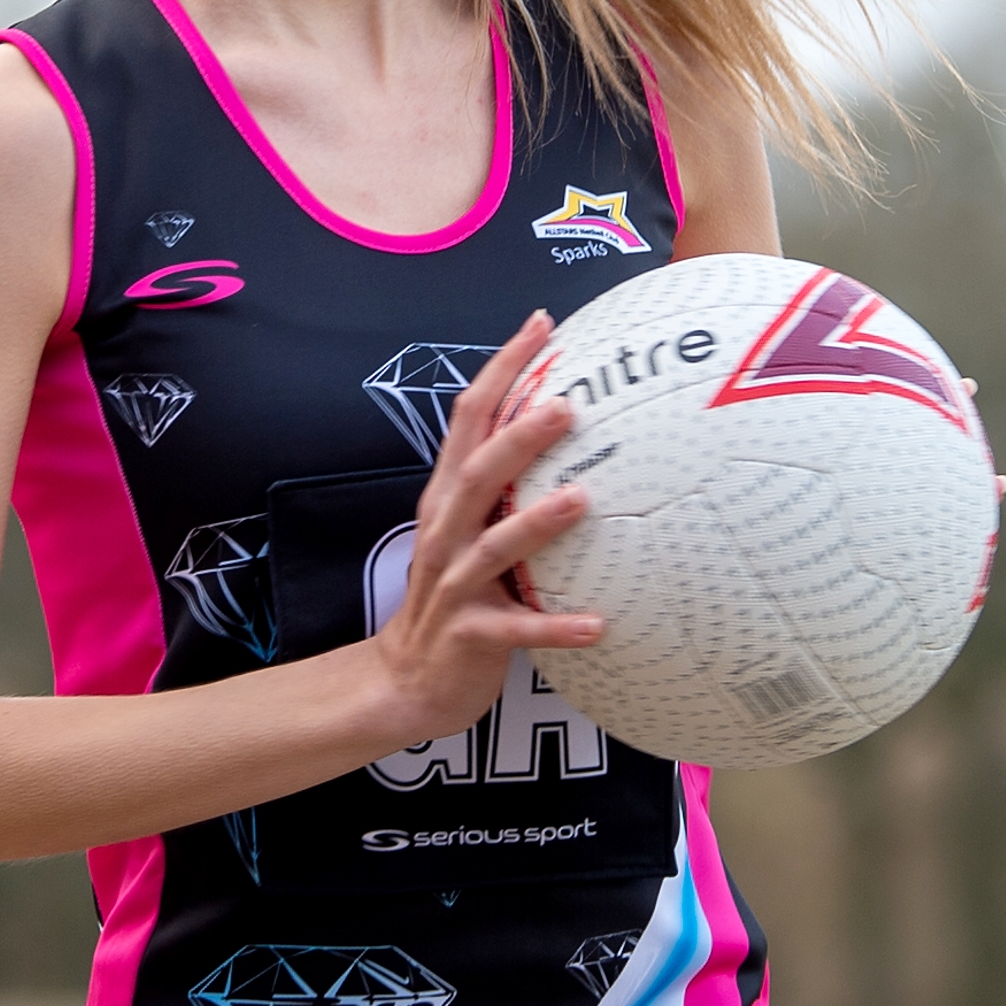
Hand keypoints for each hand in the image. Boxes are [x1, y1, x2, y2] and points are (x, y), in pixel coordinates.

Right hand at [362, 310, 605, 747]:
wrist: (407, 680)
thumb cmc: (457, 598)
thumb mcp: (471, 532)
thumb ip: (505, 489)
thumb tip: (569, 431)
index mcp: (447, 499)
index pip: (468, 419)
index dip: (501, 369)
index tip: (541, 325)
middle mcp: (444, 533)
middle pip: (476, 473)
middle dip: (518, 437)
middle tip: (568, 405)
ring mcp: (453, 584)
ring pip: (490, 546)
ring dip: (536, 523)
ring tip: (581, 500)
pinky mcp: (468, 635)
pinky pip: (514, 631)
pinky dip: (553, 627)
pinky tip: (598, 624)